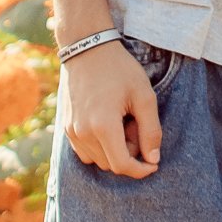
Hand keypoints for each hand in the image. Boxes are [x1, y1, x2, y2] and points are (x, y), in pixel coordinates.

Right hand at [59, 40, 160, 177]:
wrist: (88, 50)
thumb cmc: (120, 70)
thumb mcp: (144, 96)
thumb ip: (151, 130)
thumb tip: (153, 159)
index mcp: (103, 126)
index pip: (122, 166)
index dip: (141, 170)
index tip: (154, 163)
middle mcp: (82, 133)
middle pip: (111, 164)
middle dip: (130, 153)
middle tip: (137, 125)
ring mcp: (71, 132)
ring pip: (98, 160)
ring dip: (115, 150)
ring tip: (124, 121)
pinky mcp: (67, 128)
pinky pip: (86, 152)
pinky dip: (101, 146)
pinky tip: (110, 123)